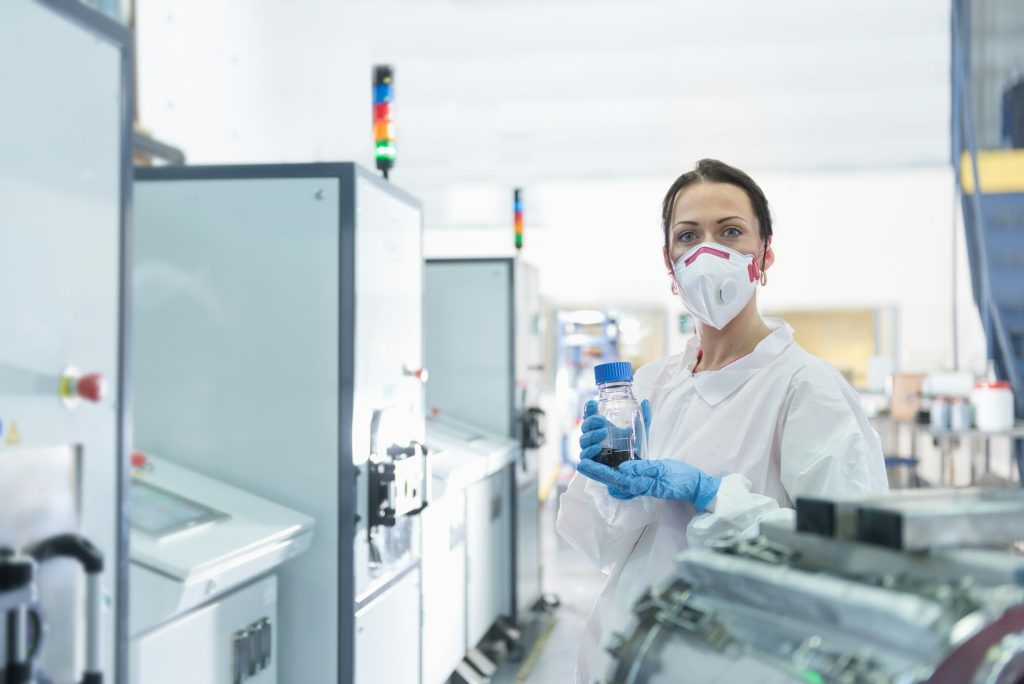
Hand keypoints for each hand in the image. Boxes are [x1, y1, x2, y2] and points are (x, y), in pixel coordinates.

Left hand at [576, 458, 720, 511]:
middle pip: (610, 478)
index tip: (583, 463)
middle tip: (580, 461)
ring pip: (616, 477)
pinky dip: (615, 468)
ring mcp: (639, 483)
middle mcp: (636, 485)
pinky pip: (625, 475)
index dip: (597, 471)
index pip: (612, 477)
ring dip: (602, 469)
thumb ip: (644, 469)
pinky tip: (611, 462)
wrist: (695, 486)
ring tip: (591, 460)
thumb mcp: (663, 470)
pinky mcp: (644, 480)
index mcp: (638, 483)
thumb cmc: (681, 479)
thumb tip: (622, 469)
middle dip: (595, 470)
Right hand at [579, 399, 651, 499]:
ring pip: (583, 440)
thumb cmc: (634, 449)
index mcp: (602, 426)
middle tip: (603, 422)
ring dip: (591, 435)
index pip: (590, 415)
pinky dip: (589, 451)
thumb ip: (644, 418)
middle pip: (585, 426)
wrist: (634, 470)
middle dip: (591, 422)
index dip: (589, 408)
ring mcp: (591, 449)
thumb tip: (645, 401)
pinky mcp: (591, 462)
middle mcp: (594, 436)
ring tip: (603, 434)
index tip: (594, 403)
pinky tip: (598, 448)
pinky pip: (584, 456)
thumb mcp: (640, 432)